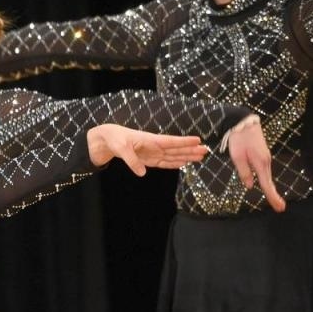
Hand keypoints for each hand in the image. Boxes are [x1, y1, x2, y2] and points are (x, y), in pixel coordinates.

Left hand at [86, 124, 207, 174]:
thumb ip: (132, 160)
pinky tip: (184, 163)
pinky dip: (173, 163)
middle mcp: (154, 146)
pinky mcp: (148, 159)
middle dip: (190, 150)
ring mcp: (152, 153)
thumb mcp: (120, 148)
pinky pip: (163, 162)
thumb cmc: (114, 139)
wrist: (106, 139)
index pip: (170, 141)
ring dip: (185, 156)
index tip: (198, 140)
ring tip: (200, 157)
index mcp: (150, 140)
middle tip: (206, 151)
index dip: (184, 141)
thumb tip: (142, 173)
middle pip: (175, 149)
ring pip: (172, 156)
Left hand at [225, 115, 284, 211]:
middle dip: (273, 195)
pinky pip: (265, 171)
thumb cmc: (239, 140)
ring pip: (267, 176)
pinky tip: (266, 186)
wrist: (244, 123)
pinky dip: (267, 180)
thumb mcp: (237, 157)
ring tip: (274, 200)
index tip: (279, 207)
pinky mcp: (262, 155)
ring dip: (270, 188)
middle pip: (269, 182)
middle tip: (280, 208)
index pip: (267, 184)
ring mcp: (265, 158)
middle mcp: (266, 162)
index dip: (272, 196)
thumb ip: (244, 172)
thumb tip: (249, 186)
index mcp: (261, 164)